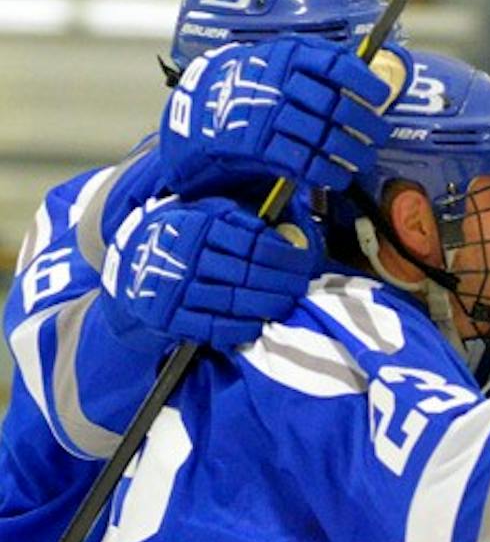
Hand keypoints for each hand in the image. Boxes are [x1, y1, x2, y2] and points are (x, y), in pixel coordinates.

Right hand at [101, 196, 318, 350]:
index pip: (253, 242)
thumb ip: (240, 220)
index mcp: (198, 225)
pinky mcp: (168, 316)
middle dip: (283, 283)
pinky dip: (239, 327)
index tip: (306, 263)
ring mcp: (175, 287)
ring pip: (232, 300)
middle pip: (247, 273)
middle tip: (301, 287)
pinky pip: (212, 326)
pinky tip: (258, 324)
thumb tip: (288, 234)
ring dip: (266, 306)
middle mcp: (186, 255)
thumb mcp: (205, 214)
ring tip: (287, 305)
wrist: (131, 263)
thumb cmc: (184, 237)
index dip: (286, 256)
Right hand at [160, 38, 408, 194]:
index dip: (363, 82)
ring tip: (362, 160)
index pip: (335, 64)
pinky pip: (302, 162)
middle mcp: (278, 81)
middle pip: (335, 106)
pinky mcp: (257, 145)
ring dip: (351, 154)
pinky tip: (338, 176)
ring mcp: (267, 113)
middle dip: (365, 125)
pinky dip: (326, 173)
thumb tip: (373, 85)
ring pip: (323, 137)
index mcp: (289, 54)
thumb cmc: (260, 83)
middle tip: (379, 136)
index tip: (381, 96)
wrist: (204, 105)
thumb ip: (323, 67)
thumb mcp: (285, 60)